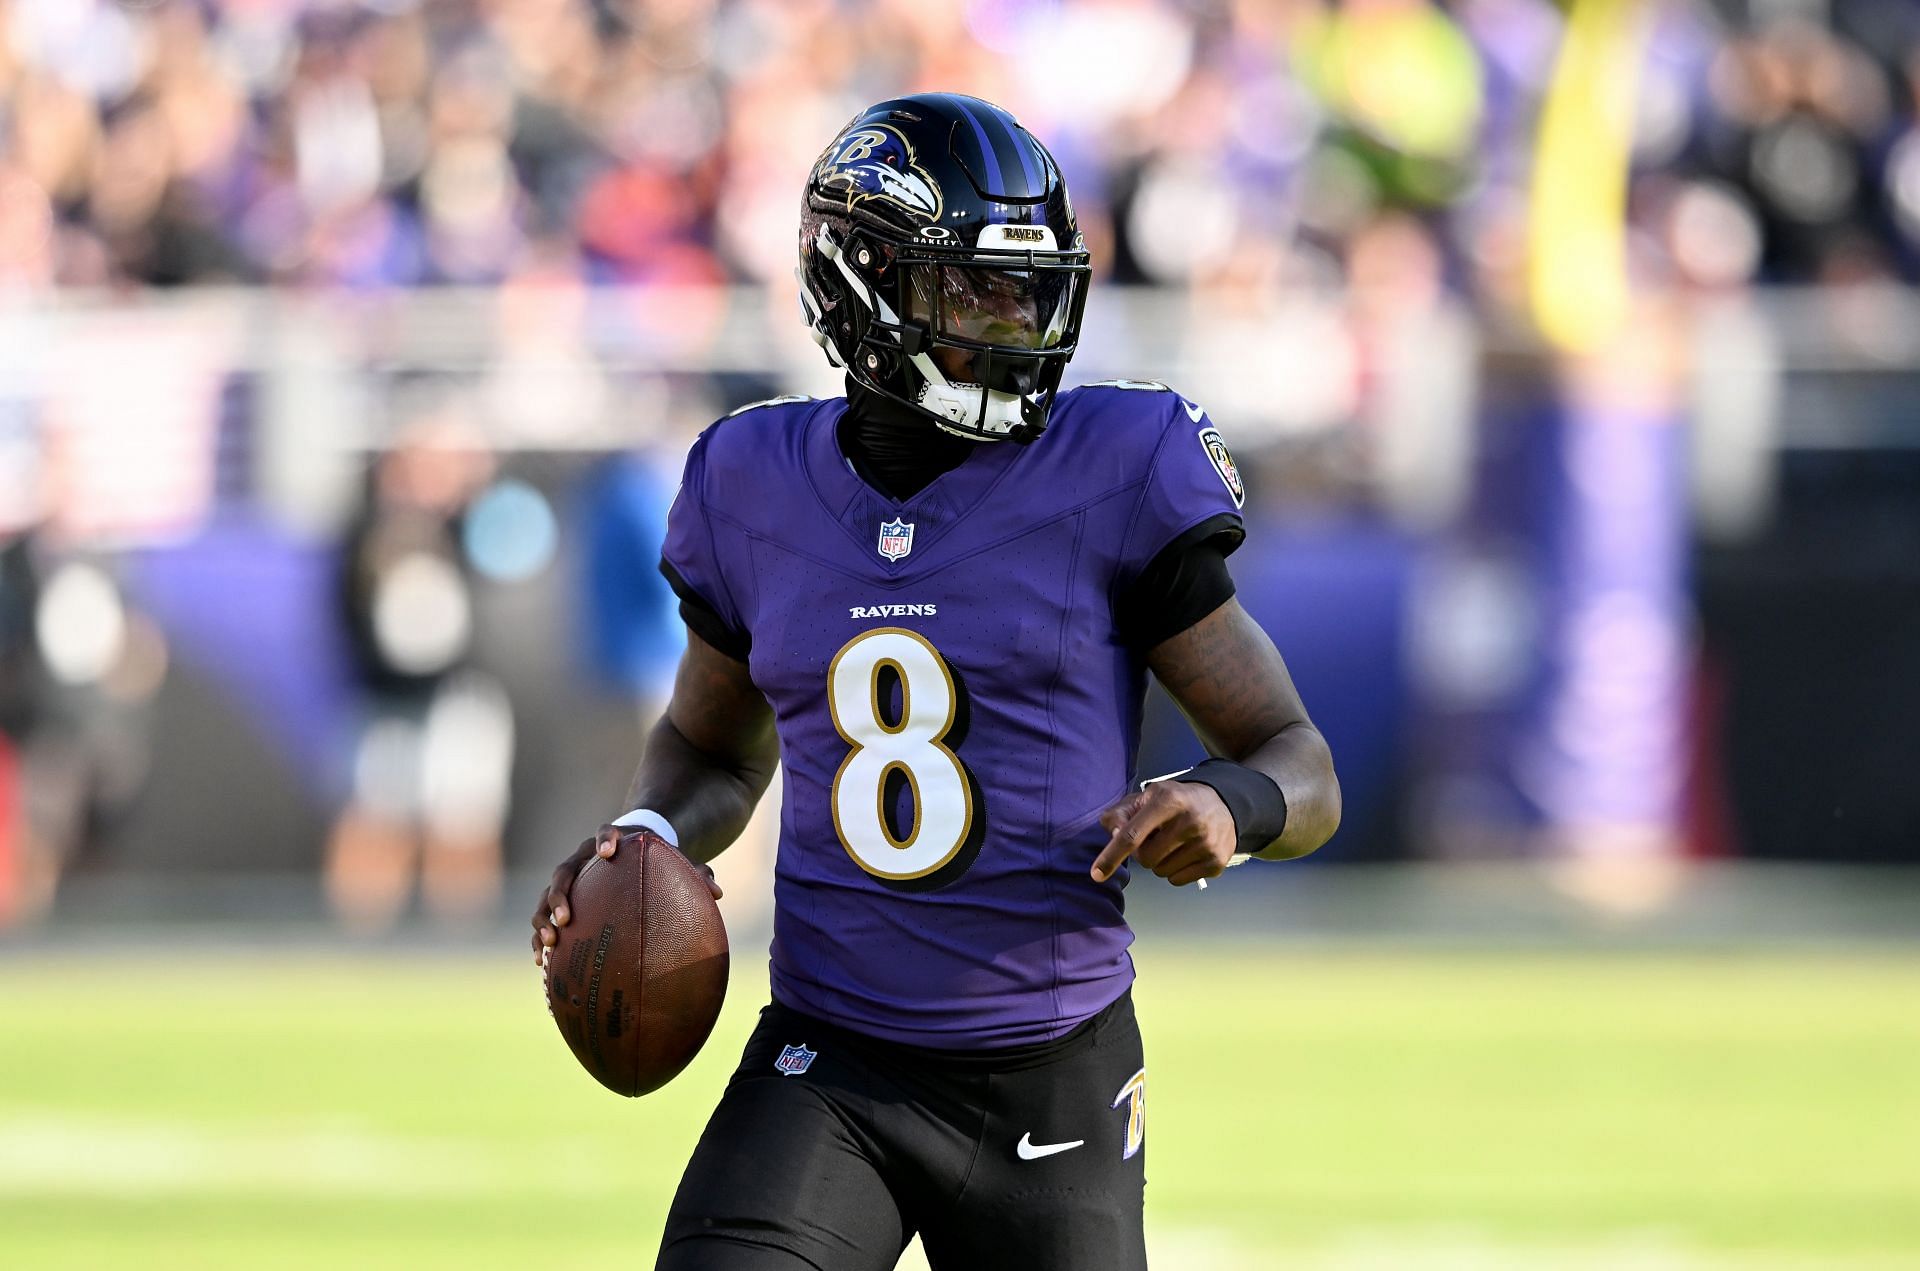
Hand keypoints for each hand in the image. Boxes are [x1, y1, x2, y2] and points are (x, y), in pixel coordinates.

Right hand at [530, 826, 722, 963]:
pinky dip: (540, 936)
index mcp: (610, 841)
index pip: (604, 831)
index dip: (604, 838)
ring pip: (546, 895)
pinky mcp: (561, 900)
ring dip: (544, 918)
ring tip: (550, 942)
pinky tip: (542, 961)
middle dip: (560, 894)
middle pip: (564, 871)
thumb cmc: (655, 860)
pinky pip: (544, 917)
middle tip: (565, 917)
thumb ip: (694, 873)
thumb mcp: (673, 862)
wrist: (630, 853)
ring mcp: (569, 879)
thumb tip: (717, 893)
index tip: (608, 851)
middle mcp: (582, 858)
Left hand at [1090, 781, 1236, 886]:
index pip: (1132, 835)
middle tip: (1156, 838)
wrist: (1222, 802)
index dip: (1111, 855)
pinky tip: (1186, 852)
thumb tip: (1114, 835)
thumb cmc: (1175, 801)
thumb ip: (1121, 813)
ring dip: (1160, 862)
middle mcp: (1189, 821)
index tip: (1096, 874)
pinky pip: (1177, 880)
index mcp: (1167, 801)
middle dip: (1144, 853)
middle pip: (1146, 859)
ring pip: (1161, 872)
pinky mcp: (1216, 861)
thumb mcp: (1146, 797)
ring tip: (1173, 843)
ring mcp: (1205, 843)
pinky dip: (1175, 871)